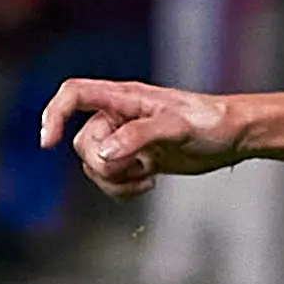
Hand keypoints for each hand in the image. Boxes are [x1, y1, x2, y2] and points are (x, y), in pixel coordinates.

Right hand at [41, 77, 245, 197]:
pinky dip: (123, 188)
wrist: (234, 137)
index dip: (55, 114)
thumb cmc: (211, 122)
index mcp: (125, 98)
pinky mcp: (136, 160)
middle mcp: (119, 117)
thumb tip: (103, 153)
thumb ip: (139, 136)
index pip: (74, 94)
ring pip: (94, 165)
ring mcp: (126, 140)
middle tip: (137, 167)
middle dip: (103, 165)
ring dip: (115, 179)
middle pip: (83, 143)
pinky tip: (149, 183)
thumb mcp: (178, 126)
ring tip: (147, 176)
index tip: (48, 142)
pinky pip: (111, 179)